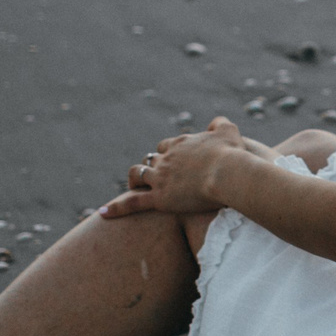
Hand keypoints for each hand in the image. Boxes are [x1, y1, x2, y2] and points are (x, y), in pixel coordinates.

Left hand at [99, 119, 250, 218]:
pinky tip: (103, 213)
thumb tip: (214, 123)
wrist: (228, 173)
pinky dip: (117, 208)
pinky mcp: (159, 198)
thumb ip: (220, 123)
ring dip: (136, 181)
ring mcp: (160, 178)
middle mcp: (166, 159)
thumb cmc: (231, 154)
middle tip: (158, 177)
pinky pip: (133, 202)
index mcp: (180, 144)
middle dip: (153, 167)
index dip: (168, 154)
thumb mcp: (229, 131)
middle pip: (151, 160)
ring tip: (135, 188)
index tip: (175, 161)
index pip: (166, 146)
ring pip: (138, 176)